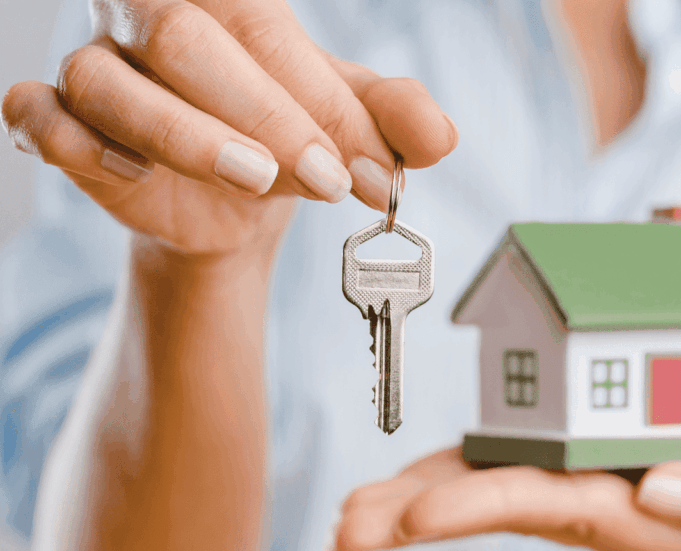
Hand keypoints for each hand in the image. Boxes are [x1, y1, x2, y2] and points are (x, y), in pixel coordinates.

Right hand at [2, 0, 456, 256]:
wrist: (233, 202)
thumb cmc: (284, 140)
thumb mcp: (346, 128)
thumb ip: (394, 122)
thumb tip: (441, 136)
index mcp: (226, 2)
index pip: (266, 29)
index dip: (321, 103)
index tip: (375, 172)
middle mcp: (150, 18)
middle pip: (186, 41)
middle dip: (267, 118)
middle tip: (330, 180)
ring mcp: (95, 66)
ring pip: (111, 83)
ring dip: (189, 138)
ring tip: (256, 179)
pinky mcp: (55, 118)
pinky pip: (38, 115)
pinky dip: (80, 145)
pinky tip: (133, 174)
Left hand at [330, 392, 680, 550]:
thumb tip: (665, 490)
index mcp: (665, 515)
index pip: (568, 510)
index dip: (491, 506)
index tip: (421, 518)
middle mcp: (619, 511)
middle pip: (512, 511)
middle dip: (427, 517)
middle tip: (347, 530)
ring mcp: (602, 492)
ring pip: (503, 496)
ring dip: (424, 503)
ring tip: (349, 519)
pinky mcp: (594, 464)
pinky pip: (520, 469)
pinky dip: (461, 474)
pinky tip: (409, 487)